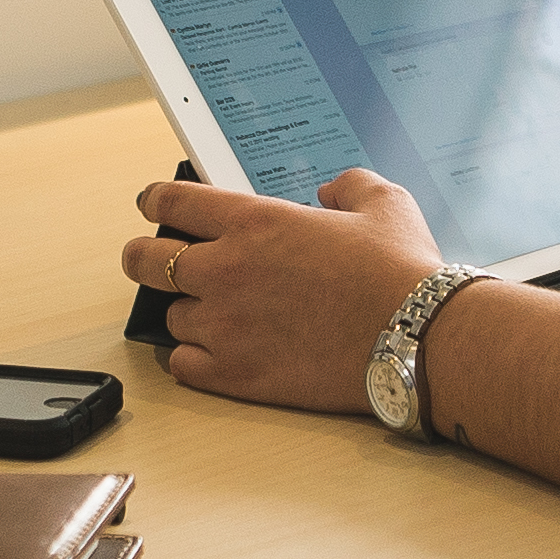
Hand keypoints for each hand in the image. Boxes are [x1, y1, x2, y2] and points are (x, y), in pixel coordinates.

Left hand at [125, 167, 442, 410]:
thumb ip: (347, 184)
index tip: (152, 205)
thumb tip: (330, 191)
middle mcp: (227, 270)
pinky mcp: (236, 374)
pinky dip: (192, 356)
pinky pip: (183, 364)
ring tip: (210, 312)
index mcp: (255, 222)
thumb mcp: (383, 201)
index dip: (156, 201)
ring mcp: (227, 326)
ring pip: (171, 316)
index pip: (174, 202)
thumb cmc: (400, 272)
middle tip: (149, 259)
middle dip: (142, 256)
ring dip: (185, 310)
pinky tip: (210, 351)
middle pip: (145, 261)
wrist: (416, 338)